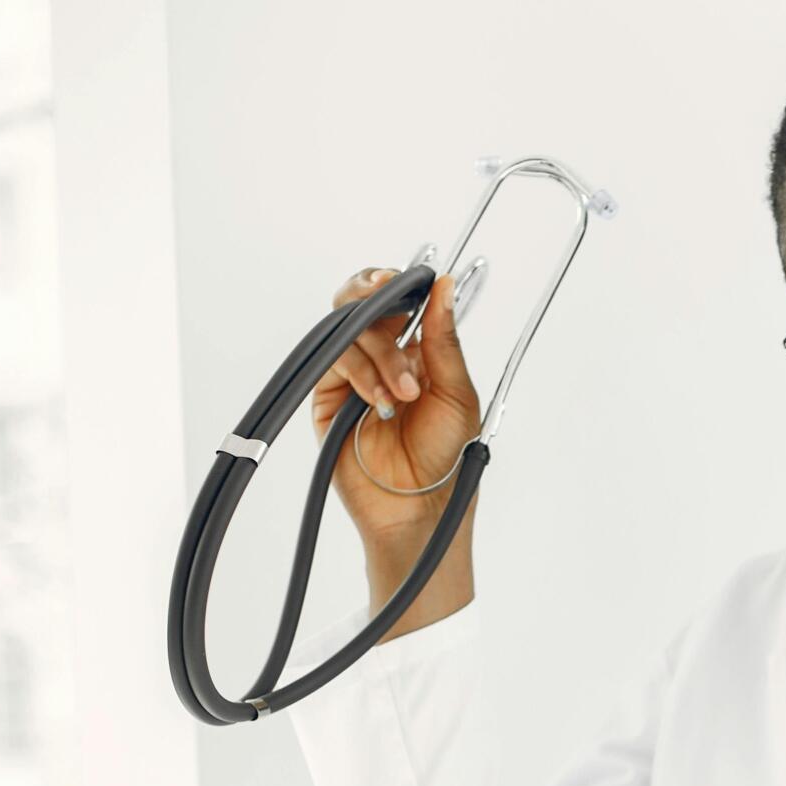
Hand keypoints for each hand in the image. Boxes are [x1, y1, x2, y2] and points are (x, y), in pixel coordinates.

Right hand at [313, 266, 483, 546]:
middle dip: (377, 302)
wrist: (419, 505)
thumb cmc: (444, 456)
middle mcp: (379, 357)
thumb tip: (444, 286)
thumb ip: (444, 340)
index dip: (393, 283)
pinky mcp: (328, 396)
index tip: (402, 280)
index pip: (394, 299)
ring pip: (348, 330)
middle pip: (361, 303)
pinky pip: (334, 362)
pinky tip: (382, 402)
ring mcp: (351, 375)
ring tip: (405, 393)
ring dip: (381, 354)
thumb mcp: (457, 393)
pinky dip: (361, 374)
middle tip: (395, 314)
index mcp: (413, 350)